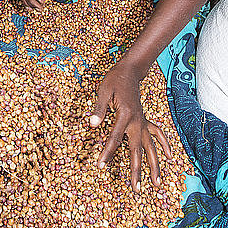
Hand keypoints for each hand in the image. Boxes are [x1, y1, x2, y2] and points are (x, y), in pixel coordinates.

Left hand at [90, 63, 171, 191]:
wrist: (129, 71)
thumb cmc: (114, 80)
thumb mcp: (103, 91)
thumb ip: (99, 109)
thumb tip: (92, 124)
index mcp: (124, 114)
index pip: (114, 138)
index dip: (107, 153)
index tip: (100, 166)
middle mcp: (137, 121)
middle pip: (137, 149)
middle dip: (137, 170)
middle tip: (136, 189)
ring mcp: (143, 121)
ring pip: (151, 147)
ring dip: (155, 166)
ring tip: (157, 185)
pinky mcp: (145, 120)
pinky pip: (157, 134)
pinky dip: (164, 145)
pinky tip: (169, 157)